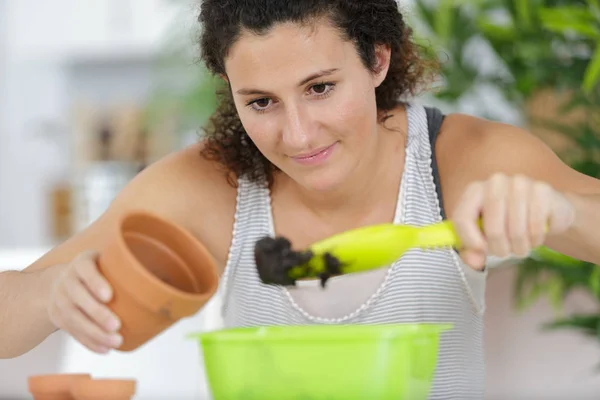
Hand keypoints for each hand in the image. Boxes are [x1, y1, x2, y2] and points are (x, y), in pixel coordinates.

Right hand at [47, 251, 121, 352]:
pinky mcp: (58, 317)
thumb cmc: (97, 271)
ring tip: (115, 341)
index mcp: (82, 262)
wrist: (59, 281)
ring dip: (94, 332)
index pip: (85, 269)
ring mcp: (60, 299)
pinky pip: (72, 332)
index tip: (109, 296)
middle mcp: (67, 279)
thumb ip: (129, 268)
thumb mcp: (107, 261)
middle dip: (97, 313)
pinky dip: (88, 342)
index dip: (95, 282)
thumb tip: (167, 283)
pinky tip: (104, 349)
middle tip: (117, 326)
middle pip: (78, 297)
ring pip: (74, 317)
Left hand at [452, 173, 575, 269]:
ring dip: (519, 247)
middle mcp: (495, 182)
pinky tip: (534, 237)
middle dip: (499, 248)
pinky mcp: (542, 190)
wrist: (545, 211)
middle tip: (505, 252)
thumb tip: (475, 263)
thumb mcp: (484, 236)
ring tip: (520, 246)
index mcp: (474, 191)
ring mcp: (520, 184)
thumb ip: (472, 250)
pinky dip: (535, 240)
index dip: (469, 240)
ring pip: (515, 230)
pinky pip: (536, 226)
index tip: (480, 251)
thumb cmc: (508, 223)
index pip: (462, 217)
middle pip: (492, 228)